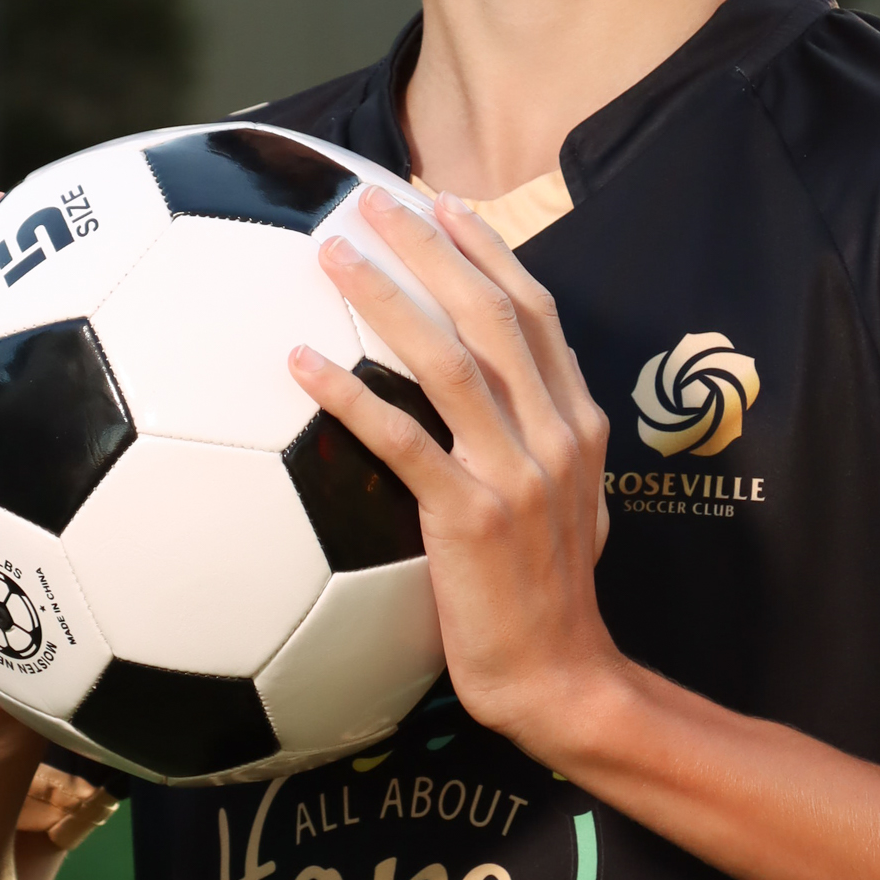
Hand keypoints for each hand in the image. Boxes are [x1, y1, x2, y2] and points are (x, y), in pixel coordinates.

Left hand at [294, 187, 621, 761]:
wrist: (562, 680)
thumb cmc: (547, 601)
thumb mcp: (566, 509)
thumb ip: (532, 449)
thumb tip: (479, 410)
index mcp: (578, 424)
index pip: (535, 312)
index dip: (487, 251)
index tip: (442, 205)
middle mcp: (555, 435)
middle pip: (492, 314)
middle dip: (432, 246)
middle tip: (374, 198)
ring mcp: (517, 473)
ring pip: (450, 360)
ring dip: (386, 297)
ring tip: (332, 253)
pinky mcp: (471, 518)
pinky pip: (402, 442)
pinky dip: (350, 396)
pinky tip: (300, 364)